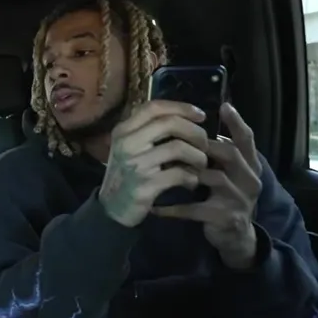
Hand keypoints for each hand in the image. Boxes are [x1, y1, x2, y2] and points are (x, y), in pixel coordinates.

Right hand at [98, 100, 210, 227]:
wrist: (112, 210)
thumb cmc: (126, 175)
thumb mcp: (130, 147)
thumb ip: (148, 131)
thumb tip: (184, 117)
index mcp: (123, 130)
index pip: (154, 107)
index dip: (181, 107)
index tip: (201, 115)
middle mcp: (127, 143)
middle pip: (169, 123)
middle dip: (195, 132)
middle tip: (205, 144)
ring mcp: (135, 165)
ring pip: (178, 148)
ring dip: (197, 156)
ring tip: (201, 164)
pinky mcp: (145, 186)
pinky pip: (178, 174)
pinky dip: (191, 177)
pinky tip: (192, 182)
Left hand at [154, 103, 262, 268]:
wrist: (235, 237)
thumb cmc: (225, 197)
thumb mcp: (228, 174)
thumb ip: (218, 153)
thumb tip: (195, 125)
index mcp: (251, 165)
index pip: (248, 138)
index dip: (236, 122)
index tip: (223, 105)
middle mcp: (250, 179)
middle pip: (230, 153)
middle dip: (203, 145)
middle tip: (177, 140)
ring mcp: (240, 199)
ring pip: (213, 177)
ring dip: (187, 171)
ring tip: (164, 167)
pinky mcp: (225, 217)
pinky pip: (195, 208)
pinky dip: (174, 207)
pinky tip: (156, 207)